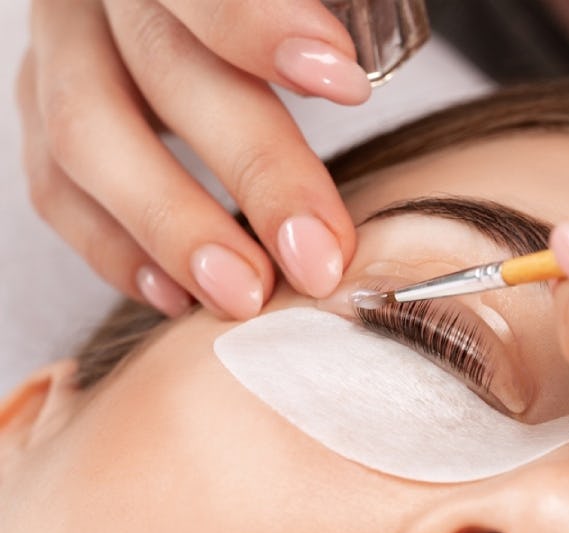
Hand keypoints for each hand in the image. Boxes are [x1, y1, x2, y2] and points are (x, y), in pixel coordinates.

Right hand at [16, 0, 369, 319]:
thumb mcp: (296, 7)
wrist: (167, 19)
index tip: (345, 84)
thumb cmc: (260, 15)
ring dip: (173, 229)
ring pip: (88, 137)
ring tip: (243, 294)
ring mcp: (60, 53)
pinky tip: (176, 294)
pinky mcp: (39, 113)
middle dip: (254, 169)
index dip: (262, 26)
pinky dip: (115, 249)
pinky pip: (55, 189)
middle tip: (316, 257)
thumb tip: (354, 75)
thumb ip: (304, 25)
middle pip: (167, 68)